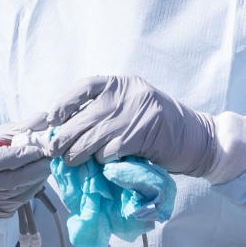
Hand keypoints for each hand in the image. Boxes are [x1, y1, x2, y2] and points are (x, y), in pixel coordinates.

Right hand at [0, 136, 51, 218]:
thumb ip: (20, 128)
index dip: (23, 155)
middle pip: (13, 180)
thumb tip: (44, 119)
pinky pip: (21, 201)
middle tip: (50, 159)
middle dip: (36, 169)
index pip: (2, 160)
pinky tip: (37, 178)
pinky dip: (32, 188)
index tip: (39, 149)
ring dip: (37, 179)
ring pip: (20, 192)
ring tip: (46, 166)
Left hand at [43, 75, 217, 174]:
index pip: (84, 87)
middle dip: (64, 136)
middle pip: (83, 118)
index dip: (64, 103)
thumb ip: (104, 109)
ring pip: (91, 138)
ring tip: (71, 160)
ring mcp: (133, 115)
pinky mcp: (139, 136)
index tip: (51, 119)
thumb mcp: (130, 105)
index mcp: (121, 83)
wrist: (193, 137)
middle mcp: (126, 95)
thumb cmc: (156, 125)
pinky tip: (102, 163)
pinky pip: (108, 151)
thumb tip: (64, 126)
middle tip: (54, 149)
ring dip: (77, 153)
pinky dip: (101, 160)